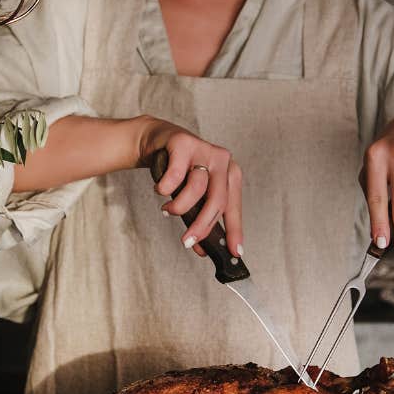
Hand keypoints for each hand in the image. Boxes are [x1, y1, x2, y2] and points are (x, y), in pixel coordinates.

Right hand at [137, 116, 242, 258]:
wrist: (159, 142)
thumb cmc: (181, 171)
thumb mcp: (196, 194)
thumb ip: (201, 217)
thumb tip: (201, 249)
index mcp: (230, 174)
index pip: (234, 207)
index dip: (235, 230)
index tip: (235, 252)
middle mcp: (222, 160)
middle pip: (217, 200)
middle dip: (201, 226)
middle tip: (187, 242)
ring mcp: (204, 149)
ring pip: (196, 188)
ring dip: (179, 207)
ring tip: (168, 210)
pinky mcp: (184, 143)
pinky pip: (175, 175)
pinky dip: (165, 188)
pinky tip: (160, 189)